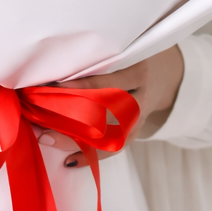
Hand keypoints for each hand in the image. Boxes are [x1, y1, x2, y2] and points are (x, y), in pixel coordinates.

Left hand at [42, 45, 184, 168]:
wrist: (169, 72)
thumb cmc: (137, 56)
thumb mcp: (126, 49)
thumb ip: (101, 56)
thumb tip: (54, 65)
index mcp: (138, 71)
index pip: (107, 82)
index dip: (79, 87)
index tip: (52, 88)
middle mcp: (141, 97)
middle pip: (106, 114)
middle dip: (73, 119)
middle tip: (42, 122)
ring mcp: (140, 118)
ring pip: (109, 135)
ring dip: (77, 140)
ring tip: (49, 140)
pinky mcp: (136, 132)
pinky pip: (114, 149)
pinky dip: (91, 156)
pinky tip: (70, 161)